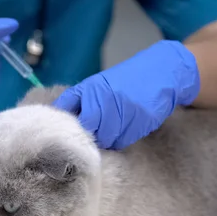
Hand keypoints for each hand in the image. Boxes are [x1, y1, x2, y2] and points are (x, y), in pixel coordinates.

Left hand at [52, 40, 200, 149]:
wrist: (161, 73)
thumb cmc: (123, 80)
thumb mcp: (94, 85)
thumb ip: (75, 102)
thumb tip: (55, 118)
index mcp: (90, 92)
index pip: (70, 118)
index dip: (68, 129)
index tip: (66, 135)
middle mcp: (104, 103)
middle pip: (87, 133)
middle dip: (88, 137)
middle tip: (92, 134)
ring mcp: (121, 115)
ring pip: (104, 141)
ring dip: (105, 140)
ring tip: (111, 128)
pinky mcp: (137, 125)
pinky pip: (120, 142)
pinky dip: (119, 140)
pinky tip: (124, 128)